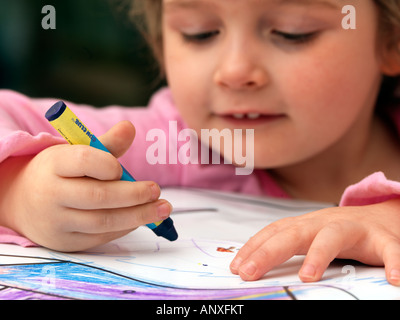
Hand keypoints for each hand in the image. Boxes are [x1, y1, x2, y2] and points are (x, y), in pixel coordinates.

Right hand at [1, 121, 171, 250]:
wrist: (24, 201)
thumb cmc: (60, 173)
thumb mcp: (75, 153)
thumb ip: (106, 144)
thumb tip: (130, 127)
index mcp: (53, 165)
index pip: (83, 161)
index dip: (107, 164)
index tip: (120, 169)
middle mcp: (51, 194)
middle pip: (97, 196)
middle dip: (133, 194)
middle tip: (156, 190)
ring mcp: (57, 222)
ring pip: (102, 221)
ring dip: (138, 215)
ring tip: (162, 208)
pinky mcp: (66, 242)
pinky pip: (101, 236)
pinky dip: (125, 227)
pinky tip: (141, 218)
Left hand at [230, 199, 399, 285]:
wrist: (378, 215)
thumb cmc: (337, 231)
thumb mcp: (308, 235)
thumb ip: (285, 245)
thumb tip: (250, 263)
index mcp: (305, 225)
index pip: (273, 233)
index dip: (253, 248)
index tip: (237, 266)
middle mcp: (324, 223)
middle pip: (293, 233)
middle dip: (269, 251)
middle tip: (250, 272)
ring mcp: (353, 229)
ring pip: (334, 236)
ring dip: (319, 254)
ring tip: (307, 276)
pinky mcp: (381, 238)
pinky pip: (389, 250)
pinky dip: (393, 262)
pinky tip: (394, 280)